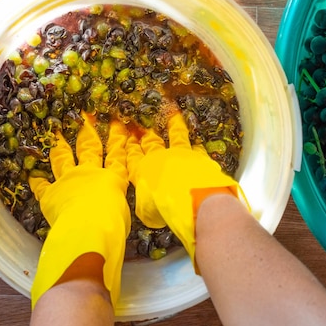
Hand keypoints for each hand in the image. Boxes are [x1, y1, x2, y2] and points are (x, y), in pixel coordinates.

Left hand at [28, 113, 129, 308]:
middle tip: (84, 116)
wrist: (90, 226)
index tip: (117, 123)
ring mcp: (68, 180)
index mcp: (113, 178)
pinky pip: (41, 185)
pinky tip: (31, 174)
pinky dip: (36, 180)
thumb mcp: (124, 213)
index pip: (118, 155)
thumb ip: (117, 205)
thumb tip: (115, 209)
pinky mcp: (51, 193)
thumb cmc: (114, 222)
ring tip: (55, 132)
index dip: (118, 139)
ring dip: (59, 145)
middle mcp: (90, 173)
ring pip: (63, 158)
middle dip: (87, 131)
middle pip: (89, 148)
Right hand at [126, 111, 244, 269]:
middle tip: (141, 124)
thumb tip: (150, 206)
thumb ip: (147, 206)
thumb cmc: (161, 204)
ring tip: (172, 114)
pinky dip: (197, 142)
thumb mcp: (147, 211)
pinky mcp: (198, 156)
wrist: (187, 195)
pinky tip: (198, 139)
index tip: (127, 137)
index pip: (133, 157)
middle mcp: (159, 158)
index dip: (129, 147)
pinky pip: (196, 147)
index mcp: (142, 171)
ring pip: (176, 136)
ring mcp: (180, 154)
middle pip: (151, 143)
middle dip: (145, 134)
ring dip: (173, 125)